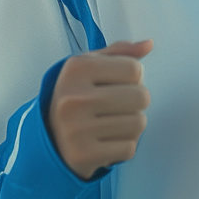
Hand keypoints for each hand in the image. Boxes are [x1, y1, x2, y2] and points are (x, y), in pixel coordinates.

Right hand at [48, 39, 151, 179]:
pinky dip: (123, 146)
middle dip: (136, 103)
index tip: (115, 85)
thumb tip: (149, 44)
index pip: (134, 68)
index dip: (133, 78)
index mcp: (76, 69)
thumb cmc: (76, 97)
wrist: (49, 139)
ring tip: (111, 124)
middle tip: (116, 108)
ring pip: (139, 123)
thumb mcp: (89, 67)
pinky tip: (106, 142)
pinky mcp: (84, 154)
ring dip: (131, 125)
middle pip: (141, 96)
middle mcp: (73, 97)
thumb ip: (120, 52)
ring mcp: (77, 128)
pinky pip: (129, 148)